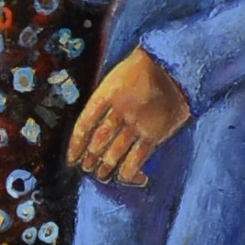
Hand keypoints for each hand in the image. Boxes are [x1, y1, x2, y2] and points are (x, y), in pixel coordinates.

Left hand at [70, 48, 190, 188]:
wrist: (172, 67)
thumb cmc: (140, 72)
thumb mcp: (113, 80)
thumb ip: (102, 104)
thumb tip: (90, 133)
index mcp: (106, 95)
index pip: (83, 125)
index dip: (75, 145)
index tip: (72, 158)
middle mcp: (119, 110)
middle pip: (97, 142)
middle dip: (90, 159)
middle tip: (88, 167)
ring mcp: (137, 123)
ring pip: (114, 153)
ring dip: (105, 168)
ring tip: (102, 174)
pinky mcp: (154, 133)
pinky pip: (137, 158)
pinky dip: (128, 171)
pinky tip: (123, 176)